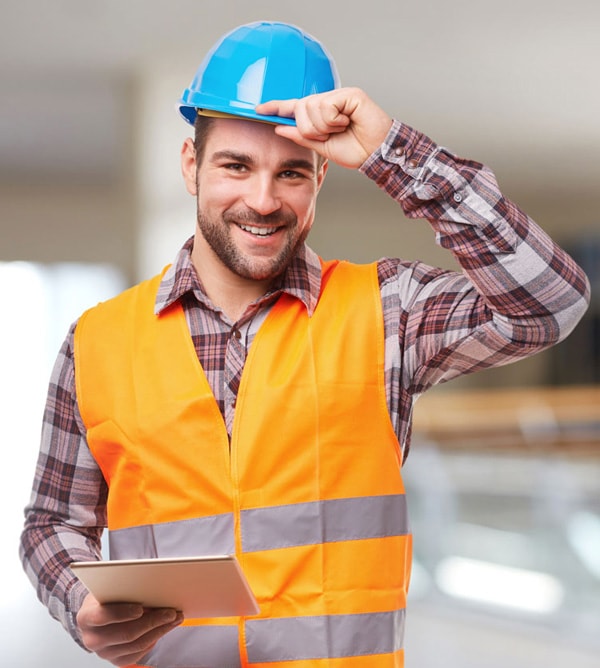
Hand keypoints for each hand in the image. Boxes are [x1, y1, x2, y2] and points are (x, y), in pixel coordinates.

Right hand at [77, 593, 183, 665]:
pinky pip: (137, 654)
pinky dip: (153, 641)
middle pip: (126, 633)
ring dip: (159, 631)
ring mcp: (103, 653)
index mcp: (86, 617)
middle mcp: (92, 639)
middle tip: (170, 612)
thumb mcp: (110, 589)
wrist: (96, 617)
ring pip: (135, 645)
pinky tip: (163, 630)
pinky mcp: (115, 660)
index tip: (140, 608)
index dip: (122, 613)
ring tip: (174, 619)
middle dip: (152, 622)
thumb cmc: (106, 598)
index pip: (103, 616)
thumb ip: (124, 590)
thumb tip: (152, 592)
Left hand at [256, 87, 392, 168]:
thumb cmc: (356, 150)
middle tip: (329, 135)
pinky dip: (334, 120)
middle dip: (310, 129)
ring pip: (311, 108)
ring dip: (324, 126)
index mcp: (321, 114)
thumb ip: (301, 136)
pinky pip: (327, 107)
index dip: (277, 107)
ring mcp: (339, 95)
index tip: (258, 109)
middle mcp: (328, 100)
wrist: (376, 154)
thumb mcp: (322, 146)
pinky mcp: (350, 94)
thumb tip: (280, 127)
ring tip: (341, 129)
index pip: (294, 107)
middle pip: (300, 108)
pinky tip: (347, 122)